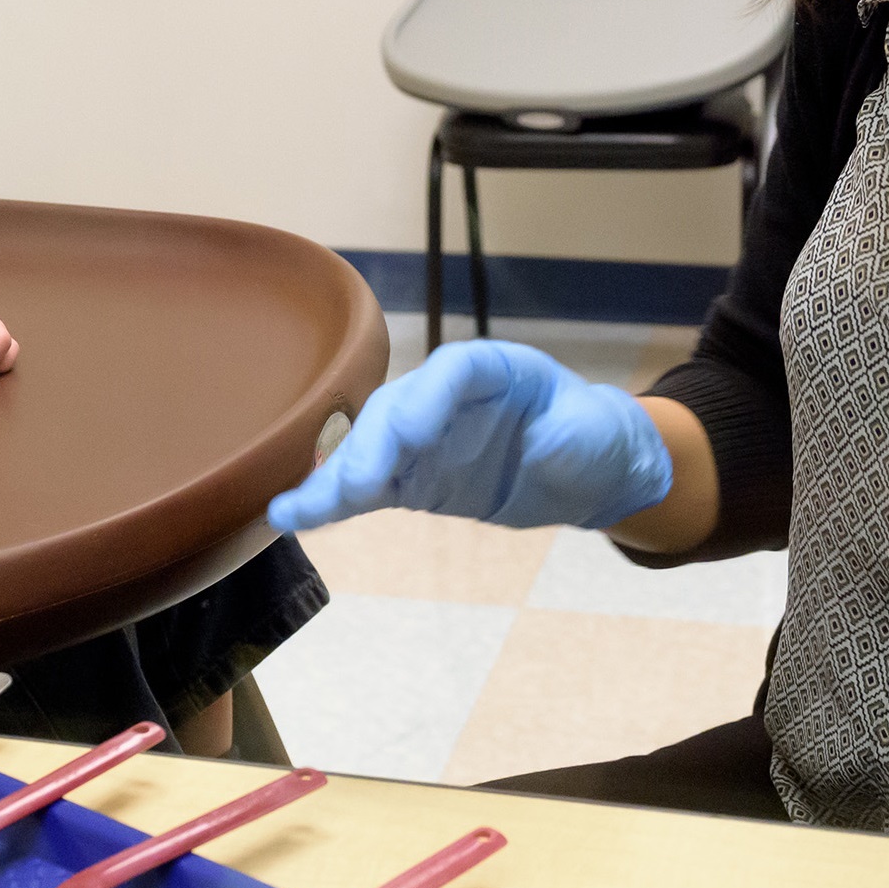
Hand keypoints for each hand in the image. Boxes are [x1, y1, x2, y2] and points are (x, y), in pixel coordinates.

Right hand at [264, 340, 669, 532]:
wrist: (587, 468)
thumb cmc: (592, 435)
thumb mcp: (594, 433)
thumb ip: (568, 438)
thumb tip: (539, 449)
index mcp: (492, 369)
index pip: (453, 372)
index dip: (428, 398)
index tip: (410, 434)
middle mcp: (444, 396)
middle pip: (397, 410)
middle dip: (372, 447)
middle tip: (355, 487)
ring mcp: (423, 438)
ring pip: (370, 451)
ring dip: (335, 480)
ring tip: (293, 509)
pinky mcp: (412, 477)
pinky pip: (368, 488)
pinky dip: (333, 503)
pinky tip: (293, 518)